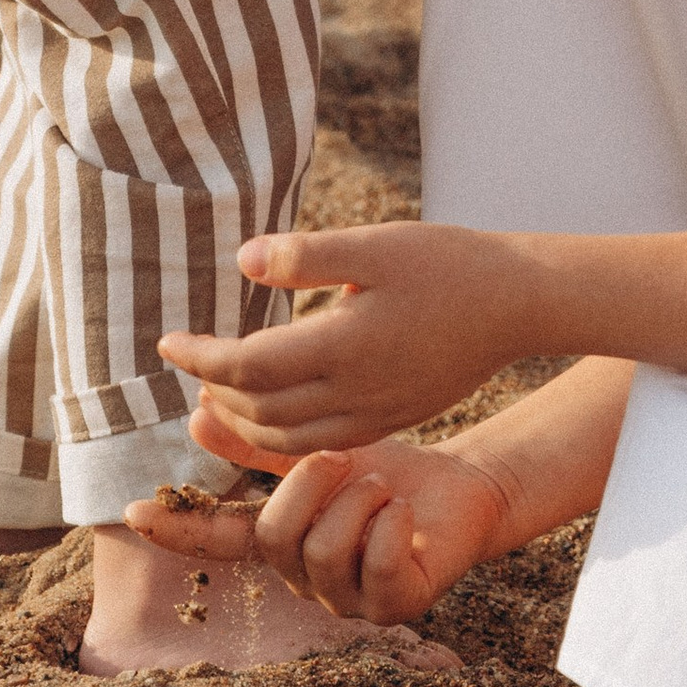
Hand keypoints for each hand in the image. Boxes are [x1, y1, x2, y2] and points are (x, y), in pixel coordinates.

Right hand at [129, 435, 507, 628]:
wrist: (463, 490)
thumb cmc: (389, 472)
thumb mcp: (324, 449)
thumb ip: (265, 444)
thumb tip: (197, 411)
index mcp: (283, 540)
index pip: (219, 539)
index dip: (177, 527)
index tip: (131, 511)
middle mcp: (305, 580)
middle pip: (275, 536)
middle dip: (310, 484)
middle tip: (345, 458)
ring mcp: (349, 600)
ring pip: (323, 551)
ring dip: (358, 500)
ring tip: (380, 488)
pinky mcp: (396, 605)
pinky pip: (378, 565)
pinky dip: (393, 523)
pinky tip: (404, 513)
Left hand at [160, 222, 529, 457]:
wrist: (517, 303)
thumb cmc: (448, 262)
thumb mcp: (377, 244)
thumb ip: (307, 255)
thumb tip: (244, 260)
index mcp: (344, 346)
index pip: (247, 367)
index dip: (199, 357)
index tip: (168, 341)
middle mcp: (354, 393)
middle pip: (259, 410)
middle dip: (214, 391)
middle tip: (191, 362)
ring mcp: (374, 414)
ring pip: (286, 437)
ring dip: (242, 419)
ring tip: (220, 390)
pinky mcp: (390, 419)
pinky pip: (320, 441)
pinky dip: (281, 432)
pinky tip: (276, 407)